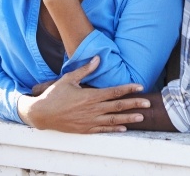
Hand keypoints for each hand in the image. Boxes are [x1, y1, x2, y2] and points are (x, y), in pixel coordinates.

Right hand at [18, 56, 150, 132]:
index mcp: (90, 95)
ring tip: (141, 117)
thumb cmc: (54, 94)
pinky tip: (124, 128)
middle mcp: (92, 109)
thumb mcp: (69, 78)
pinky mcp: (85, 129)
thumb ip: (85, 69)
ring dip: (128, 118)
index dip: (128, 89)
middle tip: (148, 104)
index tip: (140, 87)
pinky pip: (103, 130)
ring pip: (113, 120)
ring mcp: (89, 121)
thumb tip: (97, 58)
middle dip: (134, 104)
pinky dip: (114, 129)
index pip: (114, 92)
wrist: (41, 114)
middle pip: (118, 106)